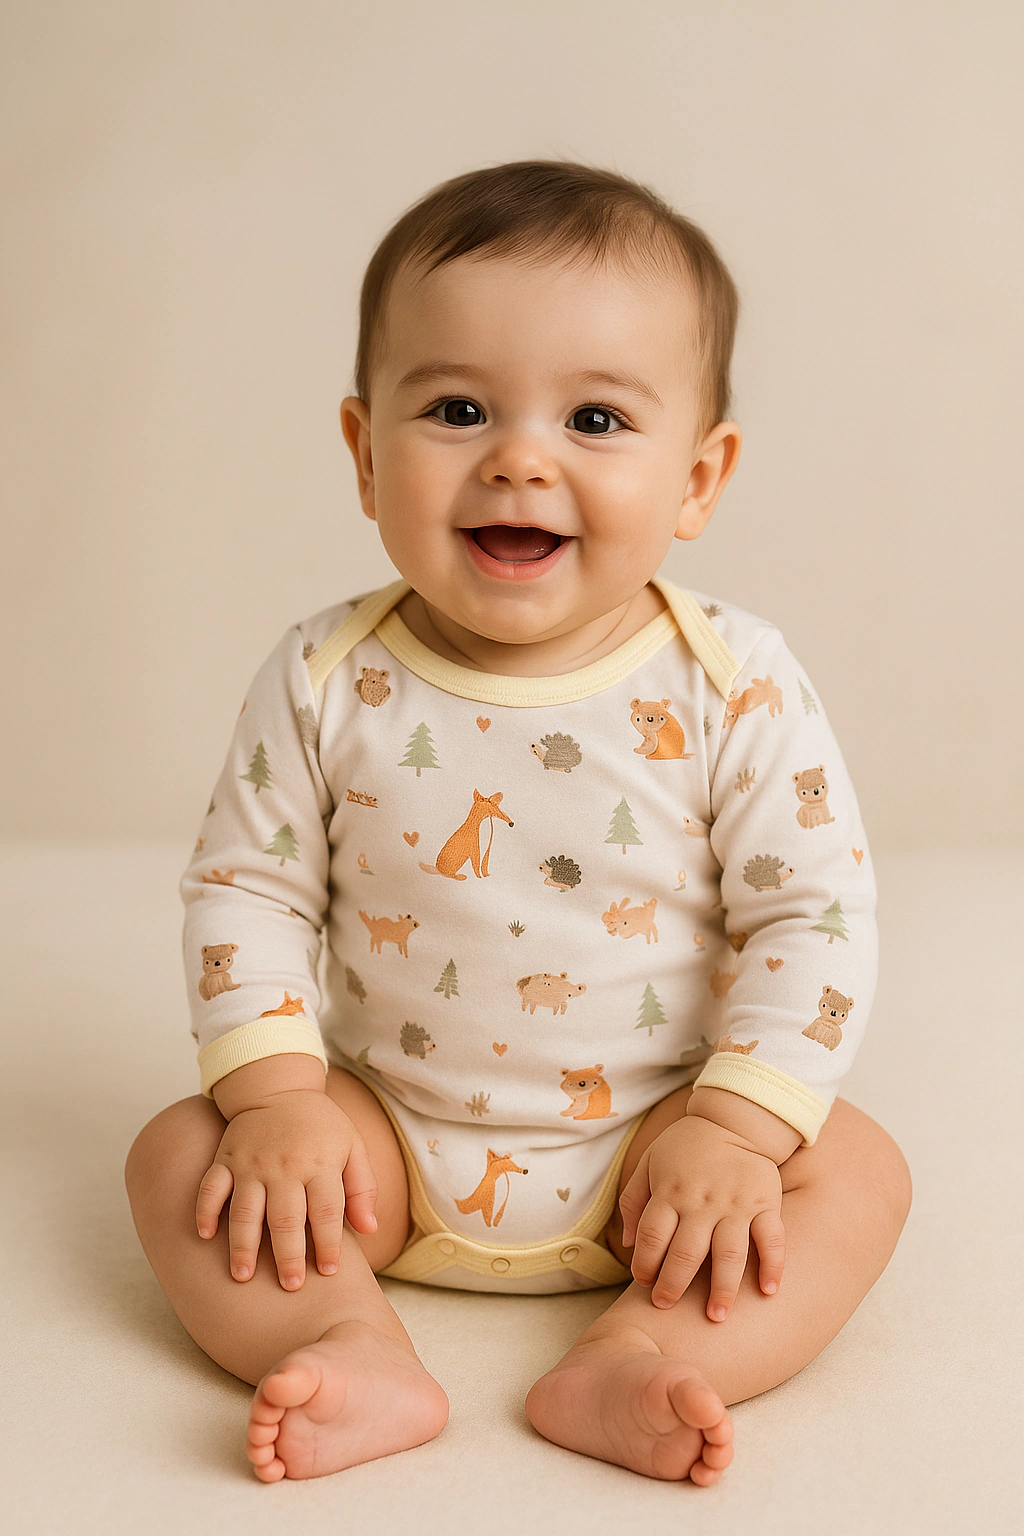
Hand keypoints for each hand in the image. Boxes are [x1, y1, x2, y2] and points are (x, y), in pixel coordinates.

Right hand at [195, 1090, 377, 1290]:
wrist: (279, 1087)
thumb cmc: (320, 1126)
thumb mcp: (352, 1147)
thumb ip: (363, 1188)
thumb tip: (370, 1230)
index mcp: (319, 1164)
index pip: (327, 1212)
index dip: (329, 1244)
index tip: (328, 1272)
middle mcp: (284, 1166)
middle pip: (286, 1218)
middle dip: (288, 1255)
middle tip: (290, 1285)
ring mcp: (251, 1163)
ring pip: (245, 1210)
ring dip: (243, 1245)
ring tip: (242, 1277)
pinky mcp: (225, 1159)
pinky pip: (211, 1188)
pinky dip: (205, 1211)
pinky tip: (205, 1236)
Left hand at [618, 1114, 784, 1319]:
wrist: (734, 1119)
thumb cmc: (686, 1145)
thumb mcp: (650, 1162)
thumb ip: (634, 1200)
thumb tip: (629, 1246)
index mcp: (671, 1191)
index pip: (653, 1236)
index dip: (645, 1264)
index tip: (644, 1284)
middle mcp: (703, 1201)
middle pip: (686, 1253)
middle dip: (674, 1285)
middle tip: (667, 1307)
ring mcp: (737, 1203)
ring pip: (729, 1254)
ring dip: (723, 1289)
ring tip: (717, 1317)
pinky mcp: (766, 1202)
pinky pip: (772, 1238)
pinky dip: (773, 1265)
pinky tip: (768, 1291)